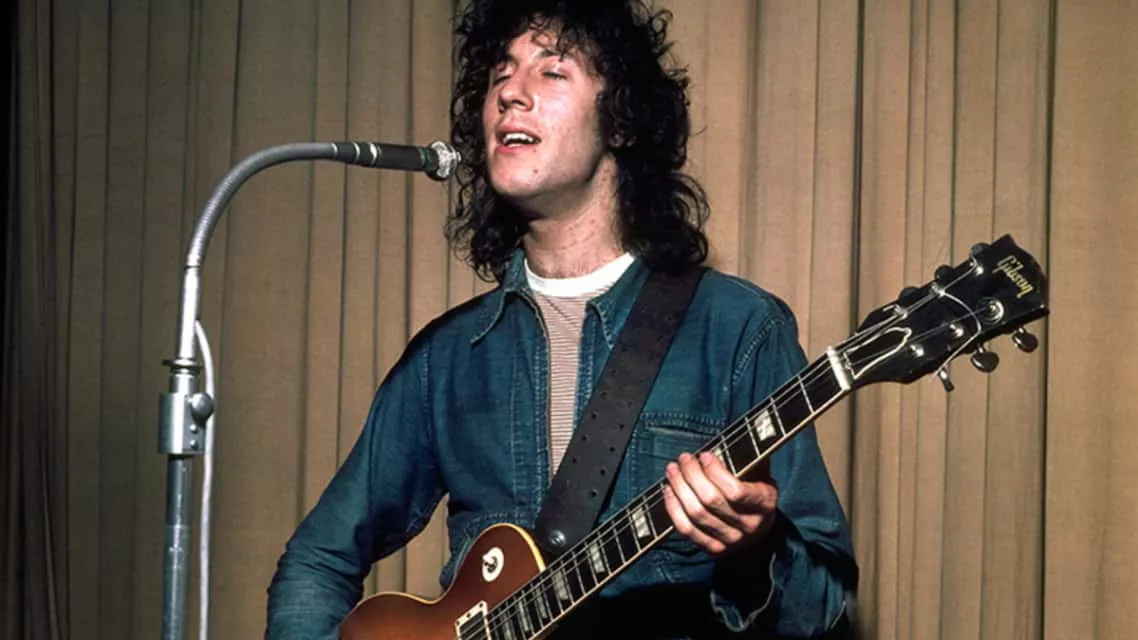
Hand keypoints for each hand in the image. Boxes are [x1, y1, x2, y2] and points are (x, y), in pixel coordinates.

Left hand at [662, 451, 778, 554]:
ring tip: (672, 470)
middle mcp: (749, 526)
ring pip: (696, 514)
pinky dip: (673, 509)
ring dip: (679, 488)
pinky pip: (686, 530)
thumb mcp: (761, 474)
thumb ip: (748, 459)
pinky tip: (669, 491)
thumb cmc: (756, 491)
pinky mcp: (714, 549)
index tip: (705, 455)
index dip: (715, 472)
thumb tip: (731, 439)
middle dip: (692, 475)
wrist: (759, 531)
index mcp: (765, 504)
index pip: (736, 491)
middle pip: (711, 501)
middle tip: (684, 458)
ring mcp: (731, 541)